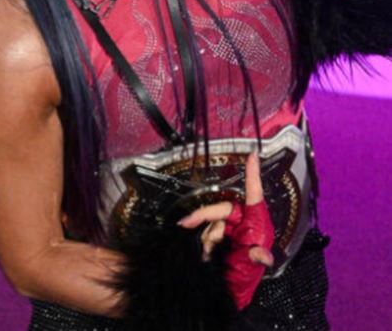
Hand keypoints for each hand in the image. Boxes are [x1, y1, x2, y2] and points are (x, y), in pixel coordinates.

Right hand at [177, 152, 274, 309]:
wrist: (229, 295)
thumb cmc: (244, 277)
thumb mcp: (251, 266)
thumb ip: (255, 256)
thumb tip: (263, 256)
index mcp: (256, 223)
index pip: (254, 194)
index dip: (253, 174)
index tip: (253, 154)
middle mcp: (244, 221)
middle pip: (221, 208)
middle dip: (204, 217)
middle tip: (185, 224)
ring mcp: (231, 228)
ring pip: (211, 221)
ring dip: (206, 236)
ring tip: (208, 255)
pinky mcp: (219, 236)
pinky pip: (207, 231)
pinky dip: (204, 241)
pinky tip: (205, 255)